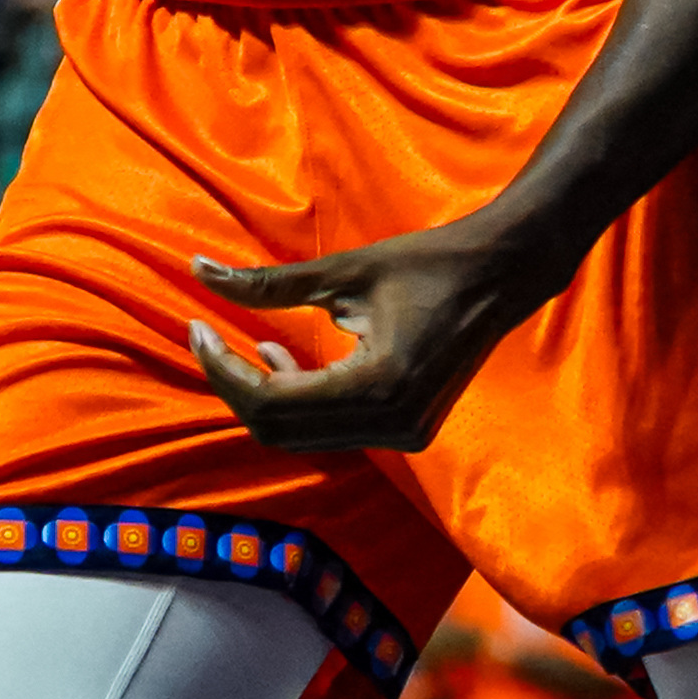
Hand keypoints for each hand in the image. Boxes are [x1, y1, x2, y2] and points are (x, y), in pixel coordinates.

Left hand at [186, 214, 571, 454]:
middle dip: (235, 384)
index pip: (272, 401)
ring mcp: (402, 435)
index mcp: (377, 386)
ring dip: (264, 396)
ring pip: (301, 436)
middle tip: (206, 335)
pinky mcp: (407, 431)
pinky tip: (284, 361)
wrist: (501, 276)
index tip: (196, 328)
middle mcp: (391, 425)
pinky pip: (330, 431)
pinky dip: (297, 402)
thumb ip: (269, 282)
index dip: (223, 369)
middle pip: (280, 429)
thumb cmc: (426, 262)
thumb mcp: (345, 270)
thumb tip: (198, 271)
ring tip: (244, 345)